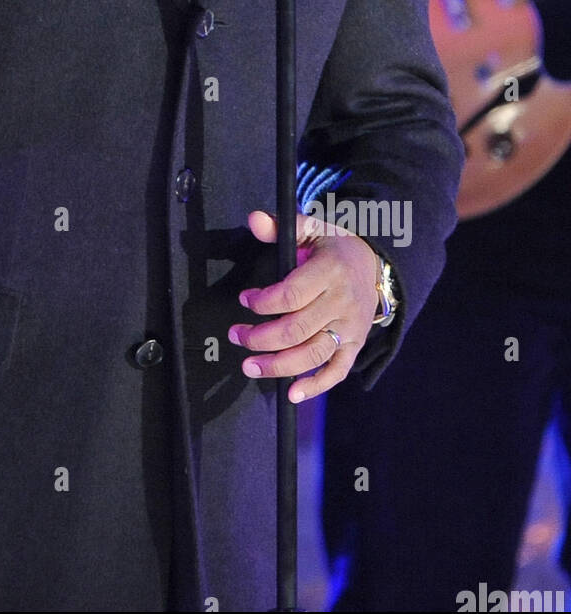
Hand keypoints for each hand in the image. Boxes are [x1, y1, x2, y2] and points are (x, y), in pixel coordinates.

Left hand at [227, 209, 380, 402]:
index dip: (263, 301)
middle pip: (297, 330)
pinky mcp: (355, 345)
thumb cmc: (334, 246)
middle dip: (260, 338)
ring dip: (278, 366)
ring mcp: (350, 327)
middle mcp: (341, 303)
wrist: (376, 264)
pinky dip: (316, 385)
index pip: (291, 295)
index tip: (244, 300)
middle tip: (236, 336)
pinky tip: (292, 394)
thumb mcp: (312, 227)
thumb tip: (253, 220)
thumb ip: (281, 226)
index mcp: (330, 272)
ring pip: (313, 354)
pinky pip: (338, 371)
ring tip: (250, 366)